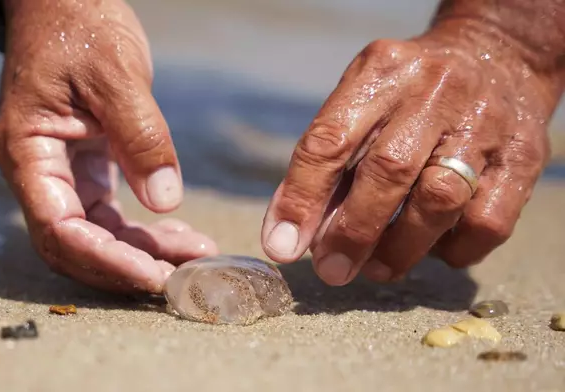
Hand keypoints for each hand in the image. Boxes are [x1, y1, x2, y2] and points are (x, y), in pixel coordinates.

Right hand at [0, 0, 217, 293]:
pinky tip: (179, 235)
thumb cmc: (81, 26)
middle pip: (74, 243)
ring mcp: (59, 171)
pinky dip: (142, 229)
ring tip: (194, 256)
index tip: (154, 276)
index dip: (106, 260)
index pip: (59, 228)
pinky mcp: (84, 166)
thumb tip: (165, 203)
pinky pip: (108, 212)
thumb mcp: (116, 76)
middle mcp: (37, 169)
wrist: (68, 2)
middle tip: (180, 277)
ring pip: (95, 233)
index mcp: (27, 151)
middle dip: (125, 266)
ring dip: (141, 252)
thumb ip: (140, 138)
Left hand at [261, 20, 561, 285]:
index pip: (330, 140)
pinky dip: (451, 249)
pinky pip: (485, 222)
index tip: (281, 246)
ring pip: (439, 200)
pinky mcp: (523, 158)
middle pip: (387, 172)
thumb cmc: (409, 94)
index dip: (301, 198)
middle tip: (330, 271)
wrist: (498, 56)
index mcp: (381, 72)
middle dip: (352, 233)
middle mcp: (435, 91)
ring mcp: (485, 122)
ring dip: (399, 249)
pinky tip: (431, 247)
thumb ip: (328, 160)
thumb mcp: (362, 99)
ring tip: (374, 268)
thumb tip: (292, 232)